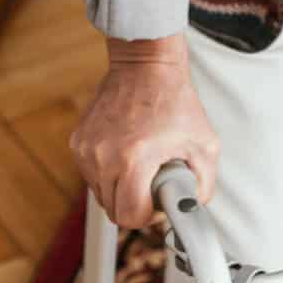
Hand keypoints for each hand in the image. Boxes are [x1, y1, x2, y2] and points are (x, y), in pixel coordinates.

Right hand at [70, 33, 220, 229]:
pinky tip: (126, 151)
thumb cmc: (175, 101)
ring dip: (120, 188)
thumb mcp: (204, 143)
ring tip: (141, 163)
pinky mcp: (78, 142)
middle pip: (113, 210)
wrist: (146, 67)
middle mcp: (104, 156)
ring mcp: (87, 149)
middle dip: (135, 203)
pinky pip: (92, 174)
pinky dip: (108, 172)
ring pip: (101, 194)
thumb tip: (194, 209)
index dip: (147, 216)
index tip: (157, 202)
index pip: (129, 216)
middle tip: (152, 182)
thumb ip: (203, 183)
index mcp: (135, 158)